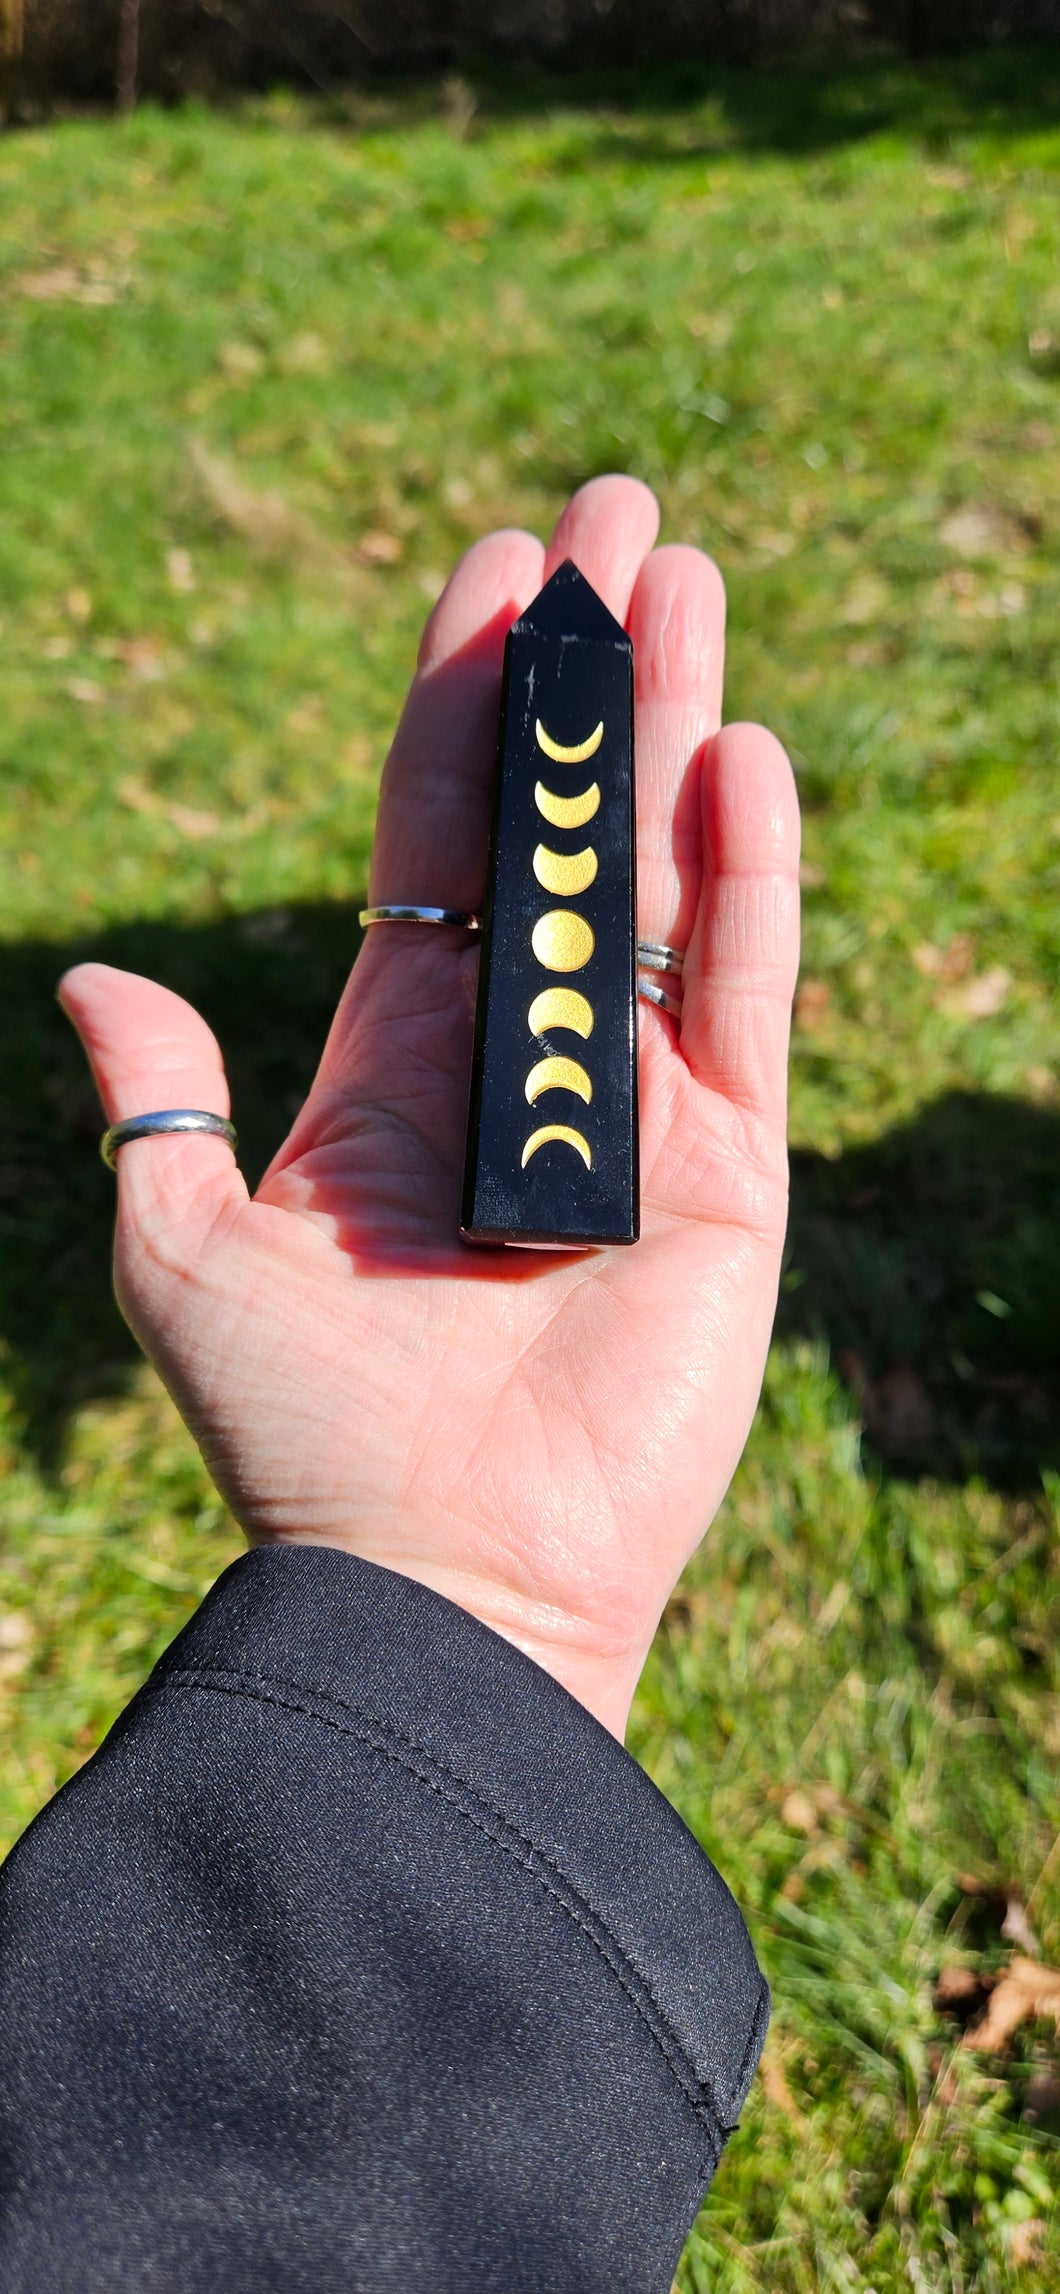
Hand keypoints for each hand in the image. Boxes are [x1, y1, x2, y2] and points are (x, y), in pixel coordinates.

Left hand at [61, 477, 799, 1739]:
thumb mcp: (186, 1257)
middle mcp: (525, 1055)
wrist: (444, 1577)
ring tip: (680, 581)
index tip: (486, 569)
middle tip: (610, 519)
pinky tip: (738, 756)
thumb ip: (158, 1106)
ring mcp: (636, 1102)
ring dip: (669, 727)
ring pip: (661, 874)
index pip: (437, 834)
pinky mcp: (729, 1165)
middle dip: (582, 671)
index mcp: (400, 1051)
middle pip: (562, 821)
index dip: (459, 703)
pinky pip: (744, 992)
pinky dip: (747, 876)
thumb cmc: (305, 1435)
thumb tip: (93, 982)